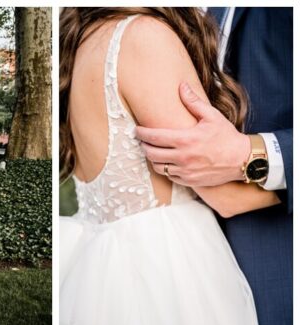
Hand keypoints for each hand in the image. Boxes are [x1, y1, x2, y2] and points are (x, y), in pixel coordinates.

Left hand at [134, 83, 249, 186]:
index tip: (137, 130)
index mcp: (186, 139)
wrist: (244, 159)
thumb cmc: (227, 136)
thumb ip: (194, 102)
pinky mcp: (190, 181)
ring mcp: (186, 171)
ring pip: (158, 167)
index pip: (154, 137)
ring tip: (152, 151)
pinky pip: (169, 177)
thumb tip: (182, 86)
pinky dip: (164, 170)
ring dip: (152, 159)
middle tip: (143, 141)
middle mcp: (183, 157)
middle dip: (143, 146)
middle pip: (151, 153)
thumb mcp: (212, 116)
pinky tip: (165, 163)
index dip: (141, 133)